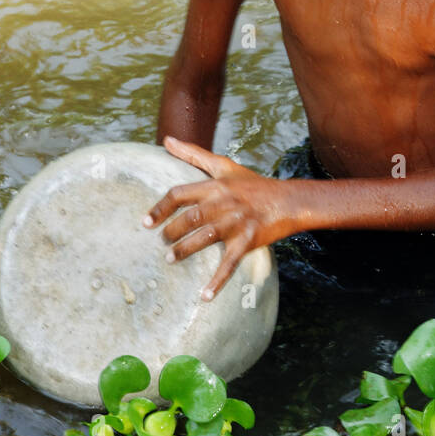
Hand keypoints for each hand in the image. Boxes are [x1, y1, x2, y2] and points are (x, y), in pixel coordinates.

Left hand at [143, 136, 289, 300]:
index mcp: (215, 185)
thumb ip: (193, 154)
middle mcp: (224, 202)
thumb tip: (167, 139)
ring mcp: (236, 222)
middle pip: (190, 217)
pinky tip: (204, 295)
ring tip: (170, 259)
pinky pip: (229, 263)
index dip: (160, 208)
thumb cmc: (253, 184)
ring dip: (184, 251)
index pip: (180, 194)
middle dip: (171, 232)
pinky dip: (217, 281)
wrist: (288, 201)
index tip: (146, 222)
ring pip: (204, 238)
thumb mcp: (224, 165)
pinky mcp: (248, 240)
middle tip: (162, 242)